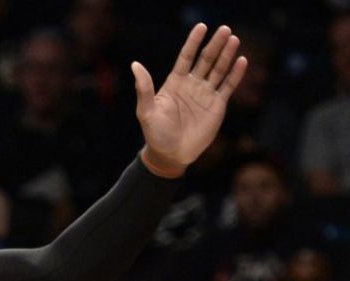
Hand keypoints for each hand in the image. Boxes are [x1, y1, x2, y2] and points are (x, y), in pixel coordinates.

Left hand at [133, 24, 246, 175]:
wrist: (170, 157)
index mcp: (175, 82)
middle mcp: (192, 85)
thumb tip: (135, 65)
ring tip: (234, 39)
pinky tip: (242, 61)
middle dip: (215, 44)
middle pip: (206, 59)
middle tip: (225, 29)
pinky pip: (228, 86)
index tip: (202, 27)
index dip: (193, 42)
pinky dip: (235, 74)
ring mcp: (205, 94)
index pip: (186, 57)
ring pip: (219, 69)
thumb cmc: (156, 135)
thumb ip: (144, 88)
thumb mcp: (146, 112)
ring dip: (227, 55)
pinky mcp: (217, 106)